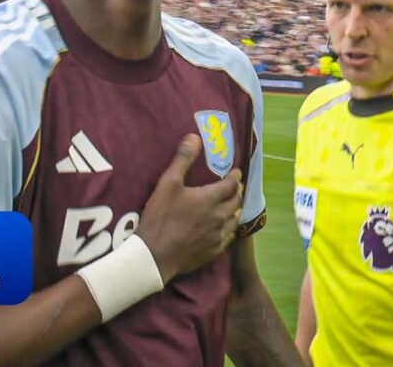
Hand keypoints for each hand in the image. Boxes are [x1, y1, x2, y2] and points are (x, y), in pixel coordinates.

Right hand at [136, 134, 242, 282]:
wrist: (156, 254)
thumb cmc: (161, 216)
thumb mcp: (168, 184)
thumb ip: (183, 160)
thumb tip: (194, 137)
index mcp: (211, 198)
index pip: (231, 184)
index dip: (235, 176)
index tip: (236, 171)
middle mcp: (220, 216)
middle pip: (236, 201)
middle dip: (237, 191)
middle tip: (234, 186)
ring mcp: (218, 235)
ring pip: (235, 220)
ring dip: (235, 210)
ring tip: (232, 206)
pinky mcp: (214, 250)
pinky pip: (228, 237)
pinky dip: (229, 228)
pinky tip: (224, 229)